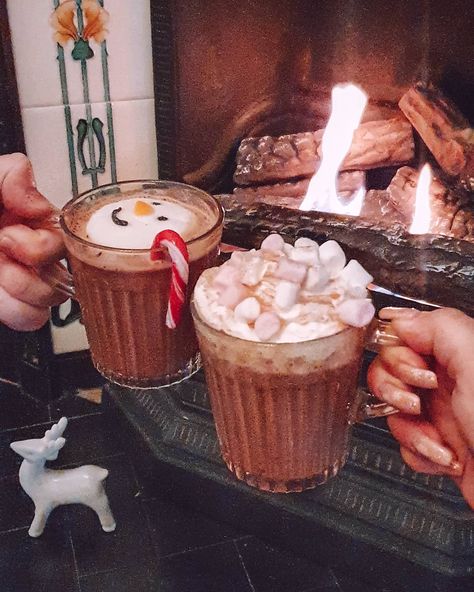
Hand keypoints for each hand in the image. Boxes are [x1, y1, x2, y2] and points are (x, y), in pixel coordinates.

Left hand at [0, 154, 64, 330]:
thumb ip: (3, 174)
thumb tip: (31, 186)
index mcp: (9, 212)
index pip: (56, 225)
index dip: (40, 234)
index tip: (8, 231)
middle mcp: (14, 244)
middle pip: (62, 260)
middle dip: (34, 259)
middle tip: (1, 250)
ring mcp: (11, 277)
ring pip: (53, 292)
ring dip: (28, 287)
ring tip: (0, 275)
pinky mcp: (3, 304)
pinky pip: (32, 317)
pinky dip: (19, 310)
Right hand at [367, 307, 473, 508]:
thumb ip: (439, 328)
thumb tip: (401, 318)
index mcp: (456, 354)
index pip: (403, 337)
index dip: (398, 355)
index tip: (417, 370)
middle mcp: (447, 380)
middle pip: (388, 371)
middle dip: (395, 391)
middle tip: (418, 403)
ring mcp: (441, 413)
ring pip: (393, 410)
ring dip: (411, 430)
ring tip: (436, 440)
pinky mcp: (437, 445)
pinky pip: (404, 442)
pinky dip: (419, 454)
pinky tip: (443, 457)